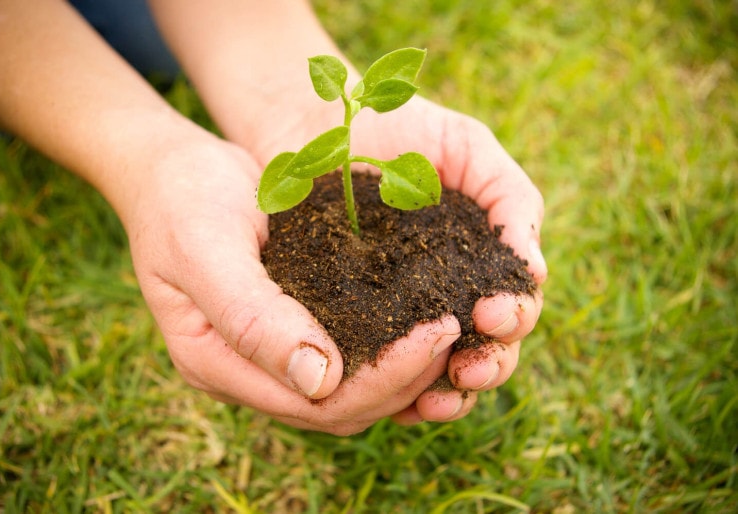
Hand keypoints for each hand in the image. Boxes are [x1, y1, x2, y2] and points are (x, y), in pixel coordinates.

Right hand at [126, 136, 468, 434]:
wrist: (171, 171)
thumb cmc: (181, 201)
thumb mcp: (205, 249)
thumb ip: (251, 317)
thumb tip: (320, 381)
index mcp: (217, 364)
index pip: (316, 404)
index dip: (382, 380)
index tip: (436, 333)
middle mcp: (248, 371)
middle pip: (342, 406)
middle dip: (405, 378)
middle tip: (455, 328)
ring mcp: (270, 352)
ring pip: (352, 388)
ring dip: (405, 368)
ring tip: (451, 326)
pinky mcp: (293, 324)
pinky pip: (350, 351)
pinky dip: (390, 342)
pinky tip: (424, 313)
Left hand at [344, 96, 547, 423]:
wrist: (313, 120)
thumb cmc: (394, 124)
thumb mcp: (465, 147)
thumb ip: (509, 197)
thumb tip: (536, 271)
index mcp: (481, 257)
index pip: (514, 304)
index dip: (513, 318)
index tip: (492, 313)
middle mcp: (448, 291)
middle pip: (485, 349)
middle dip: (486, 364)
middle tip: (470, 367)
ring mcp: (401, 311)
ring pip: (437, 370)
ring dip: (446, 392)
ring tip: (435, 399)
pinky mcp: (354, 321)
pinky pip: (381, 366)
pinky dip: (394, 390)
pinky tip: (394, 402)